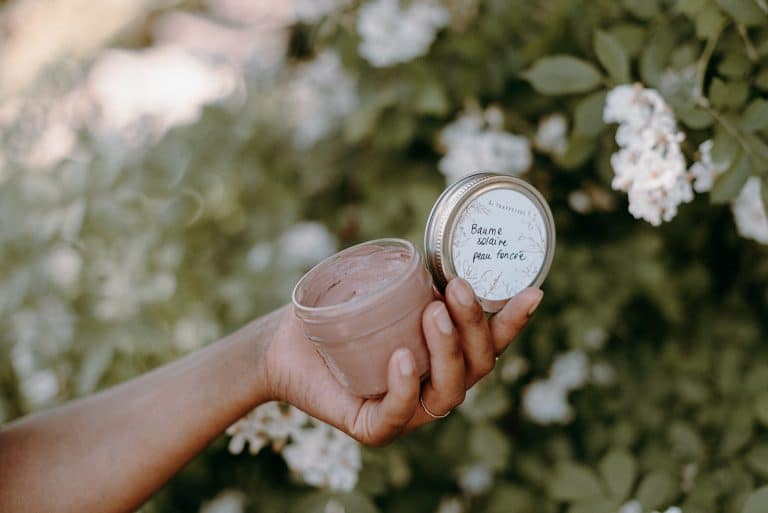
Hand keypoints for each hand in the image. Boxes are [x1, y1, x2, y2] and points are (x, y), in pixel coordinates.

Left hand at [262, 278, 542, 445]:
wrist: (284, 341)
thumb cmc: (336, 311)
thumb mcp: (379, 285)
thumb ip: (411, 270)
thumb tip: (439, 233)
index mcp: (444, 356)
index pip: (489, 343)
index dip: (513, 322)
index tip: (533, 291)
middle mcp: (435, 386)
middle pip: (476, 366)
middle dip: (475, 326)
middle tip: (457, 288)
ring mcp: (409, 412)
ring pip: (449, 392)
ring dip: (448, 351)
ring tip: (433, 313)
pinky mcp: (374, 428)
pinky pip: (399, 414)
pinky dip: (405, 386)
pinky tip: (402, 358)